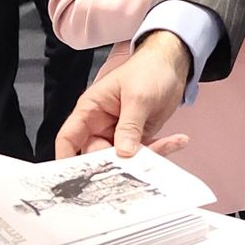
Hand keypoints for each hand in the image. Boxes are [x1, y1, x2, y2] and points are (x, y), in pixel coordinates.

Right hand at [55, 31, 192, 158]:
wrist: (172, 64)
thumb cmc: (148, 70)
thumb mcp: (137, 96)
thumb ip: (129, 126)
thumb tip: (123, 154)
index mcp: (91, 109)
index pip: (69, 137)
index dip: (66, 159)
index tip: (74, 180)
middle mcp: (101, 124)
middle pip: (96, 155)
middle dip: (115, 163)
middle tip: (137, 164)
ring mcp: (119, 133)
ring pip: (122, 160)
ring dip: (144, 159)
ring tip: (167, 145)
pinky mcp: (138, 138)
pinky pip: (144, 153)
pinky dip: (160, 150)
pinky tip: (179, 140)